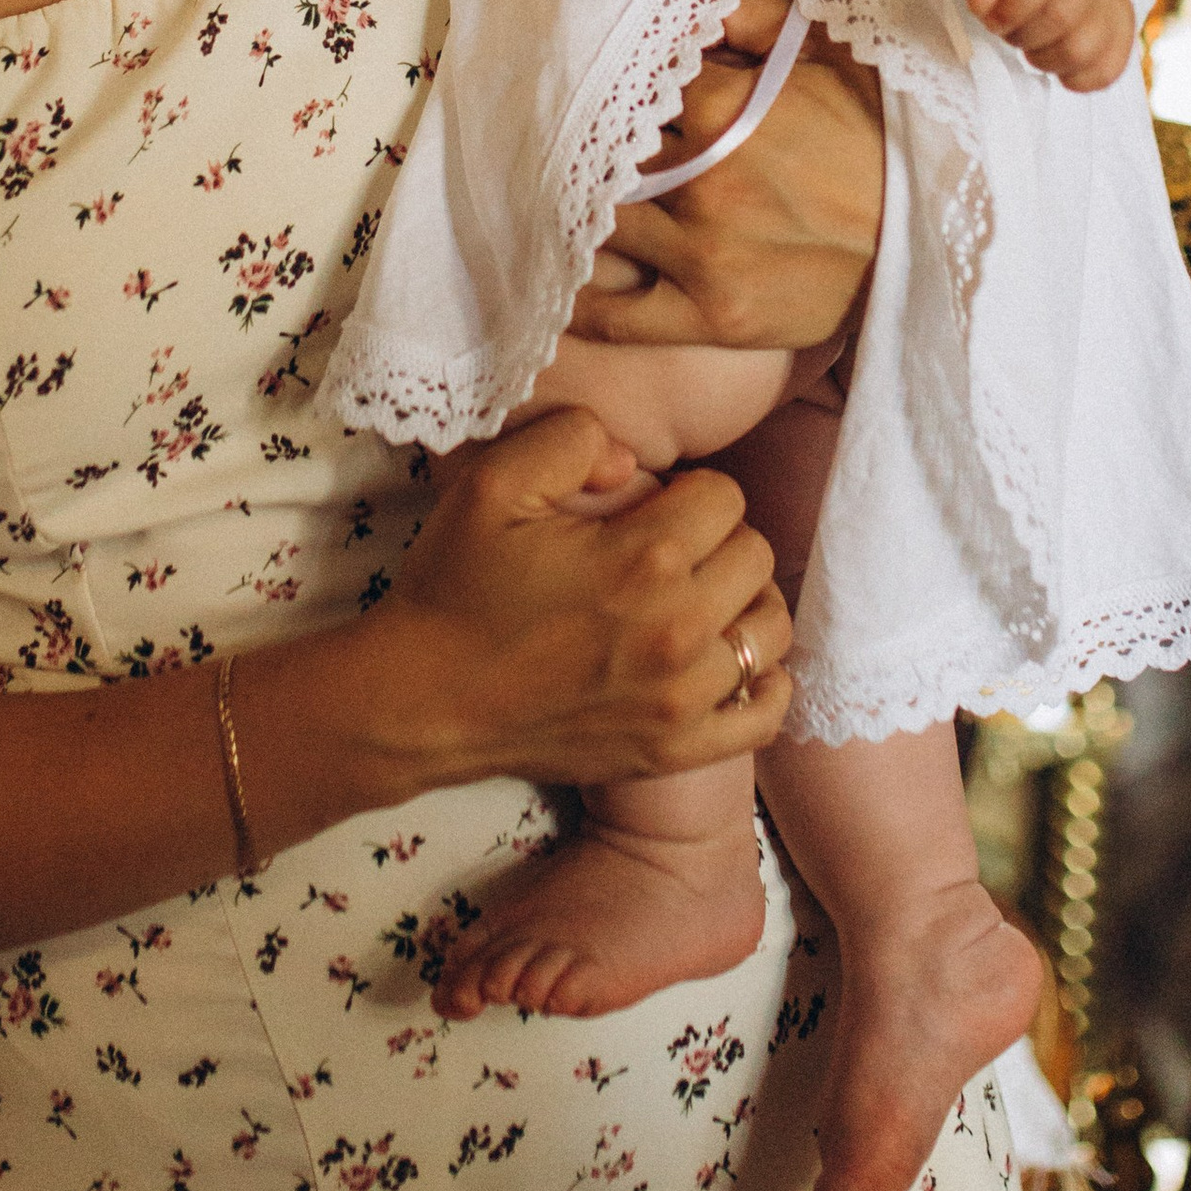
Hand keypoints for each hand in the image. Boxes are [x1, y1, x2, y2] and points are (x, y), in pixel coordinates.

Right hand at [375, 405, 792, 786]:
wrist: (422, 700)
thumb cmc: (455, 588)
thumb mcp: (492, 484)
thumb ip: (572, 440)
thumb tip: (634, 462)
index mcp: (643, 558)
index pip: (727, 498)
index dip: (690, 491)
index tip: (654, 507)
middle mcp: (677, 630)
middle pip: (755, 557)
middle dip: (718, 539)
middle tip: (669, 550)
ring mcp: (680, 699)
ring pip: (769, 629)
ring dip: (743, 603)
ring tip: (698, 598)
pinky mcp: (673, 750)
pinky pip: (765, 713)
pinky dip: (760, 682)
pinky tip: (722, 660)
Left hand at [567, 0, 882, 352]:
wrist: (935, 237)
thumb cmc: (882, 137)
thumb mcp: (831, 52)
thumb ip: (752, 12)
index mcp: (724, 106)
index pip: (629, 86)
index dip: (617, 87)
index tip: (604, 91)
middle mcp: (703, 179)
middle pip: (606, 155)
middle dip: (591, 148)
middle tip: (572, 144)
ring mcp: (705, 252)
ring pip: (603, 224)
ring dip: (585, 213)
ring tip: (575, 202)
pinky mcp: (713, 315)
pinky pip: (619, 316)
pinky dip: (587, 301)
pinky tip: (577, 278)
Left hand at [961, 0, 1133, 88]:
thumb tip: (983, 4)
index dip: (1009, 11)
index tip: (996, 18)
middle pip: (1060, 19)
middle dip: (1024, 35)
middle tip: (1016, 28)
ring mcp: (1112, 1)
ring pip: (1081, 51)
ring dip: (1047, 59)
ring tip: (1038, 41)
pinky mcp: (1125, 30)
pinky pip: (1105, 71)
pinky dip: (1075, 77)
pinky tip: (1059, 56)